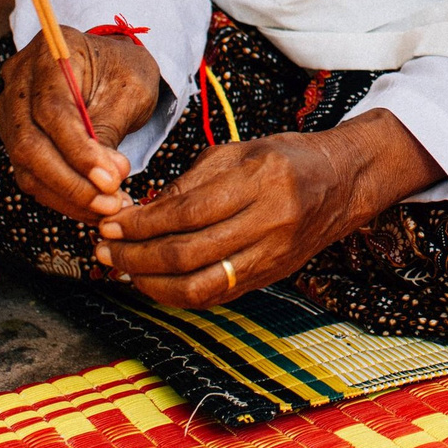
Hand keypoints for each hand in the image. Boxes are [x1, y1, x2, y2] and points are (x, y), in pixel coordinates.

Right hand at [0, 28, 162, 220]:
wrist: (111, 65)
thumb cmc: (124, 71)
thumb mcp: (131, 89)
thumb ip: (110, 128)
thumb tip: (103, 180)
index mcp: (50, 52)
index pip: (52, 110)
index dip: (78, 151)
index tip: (111, 179)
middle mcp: (19, 79)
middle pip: (29, 143)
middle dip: (71, 182)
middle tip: (111, 203)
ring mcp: (11, 110)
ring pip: (26, 166)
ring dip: (67, 196)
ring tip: (108, 209)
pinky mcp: (15, 136)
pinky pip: (30, 174)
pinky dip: (62, 195)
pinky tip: (92, 207)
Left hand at [93, 111, 437, 307]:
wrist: (341, 183)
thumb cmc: (285, 159)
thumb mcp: (237, 153)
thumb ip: (188, 184)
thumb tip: (137, 213)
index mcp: (260, 180)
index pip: (187, 212)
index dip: (142, 223)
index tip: (111, 224)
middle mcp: (270, 221)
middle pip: (188, 254)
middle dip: (137, 257)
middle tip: (106, 252)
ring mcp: (273, 255)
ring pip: (201, 285)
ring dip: (152, 284)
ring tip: (123, 271)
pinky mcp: (271, 276)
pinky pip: (217, 295)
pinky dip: (179, 294)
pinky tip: (155, 283)